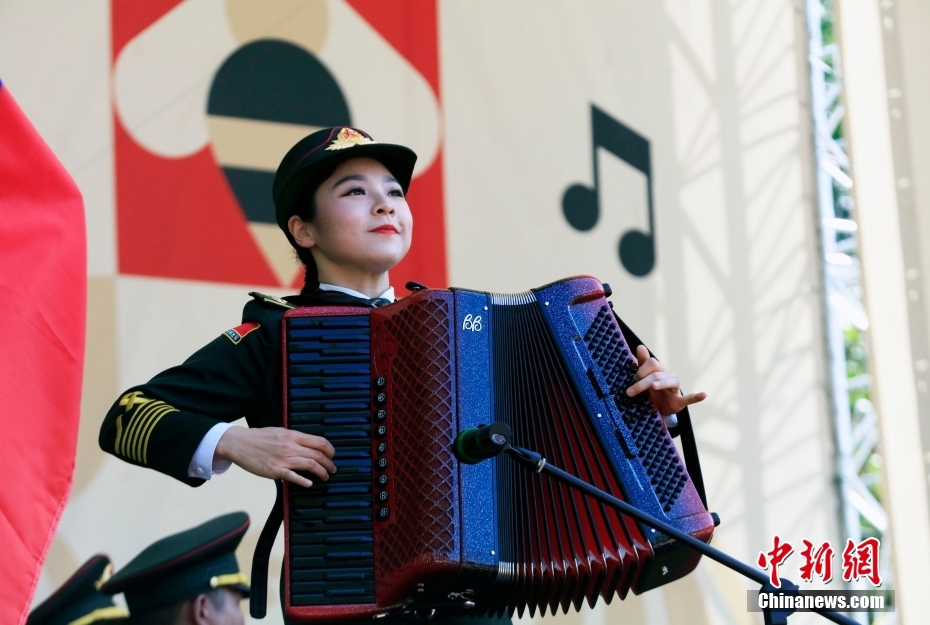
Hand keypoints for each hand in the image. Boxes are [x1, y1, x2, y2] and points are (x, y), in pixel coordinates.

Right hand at [215, 426, 335, 487]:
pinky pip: (293, 476)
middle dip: (329, 464)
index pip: (319, 441)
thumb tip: (309, 444)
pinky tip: (309, 484)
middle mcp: (290, 446)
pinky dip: (303, 481)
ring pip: (310, 465)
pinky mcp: (274, 470)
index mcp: (293, 435)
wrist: (239, 443)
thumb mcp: (280, 432)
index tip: (332, 455)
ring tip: (325, 476)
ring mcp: (283, 458)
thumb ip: (295, 438)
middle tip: (332, 469)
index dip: (330, 450)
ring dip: (322, 472)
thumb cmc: (259, 437)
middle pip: (318, 455)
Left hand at [625, 345, 705, 415]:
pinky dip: (696, 397)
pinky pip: (690, 398)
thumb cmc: (650, 390)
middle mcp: (668, 377)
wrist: (657, 409)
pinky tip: (704, 394)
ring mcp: (675, 389)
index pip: (652, 363)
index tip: (632, 379)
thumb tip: (640, 346)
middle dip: (643, 382)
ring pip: (671, 382)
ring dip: (661, 384)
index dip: (641, 370)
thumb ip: (642, 362)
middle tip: (630, 392)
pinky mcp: (680, 401)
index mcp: (659, 370)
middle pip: (657, 374)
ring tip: (653, 386)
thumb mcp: (643, 377)